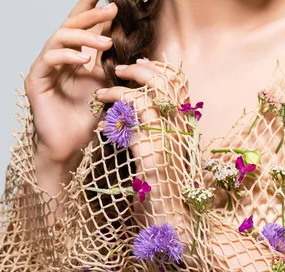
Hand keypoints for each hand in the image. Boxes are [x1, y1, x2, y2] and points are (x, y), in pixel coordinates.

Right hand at [24, 0, 117, 166]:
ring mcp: (45, 67)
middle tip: (112, 9)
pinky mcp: (35, 80)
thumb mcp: (105, 80)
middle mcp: (58, 57)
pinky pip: (49, 58)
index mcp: (74, 55)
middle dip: (91, 13)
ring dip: (83, 36)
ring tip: (105, 42)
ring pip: (59, 37)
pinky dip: (67, 55)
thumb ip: (108, 58)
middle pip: (70, 25)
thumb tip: (124, 34)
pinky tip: (83, 60)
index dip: (88, 2)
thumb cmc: (88, 115)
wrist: (71, 145)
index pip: (81, 23)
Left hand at [93, 59, 193, 221]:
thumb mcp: (159, 151)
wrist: (167, 220)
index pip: (179, 83)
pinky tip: (101, 115)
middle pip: (169, 81)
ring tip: (105, 86)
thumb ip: (152, 128)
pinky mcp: (153, 151)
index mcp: (184, 125)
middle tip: (122, 68)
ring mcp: (169, 138)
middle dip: (144, 69)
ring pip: (153, 92)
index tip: (140, 65)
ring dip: (125, 85)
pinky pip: (134, 116)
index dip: (160, 68)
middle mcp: (181, 127)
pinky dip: (115, 106)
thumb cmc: (160, 188)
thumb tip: (135, 108)